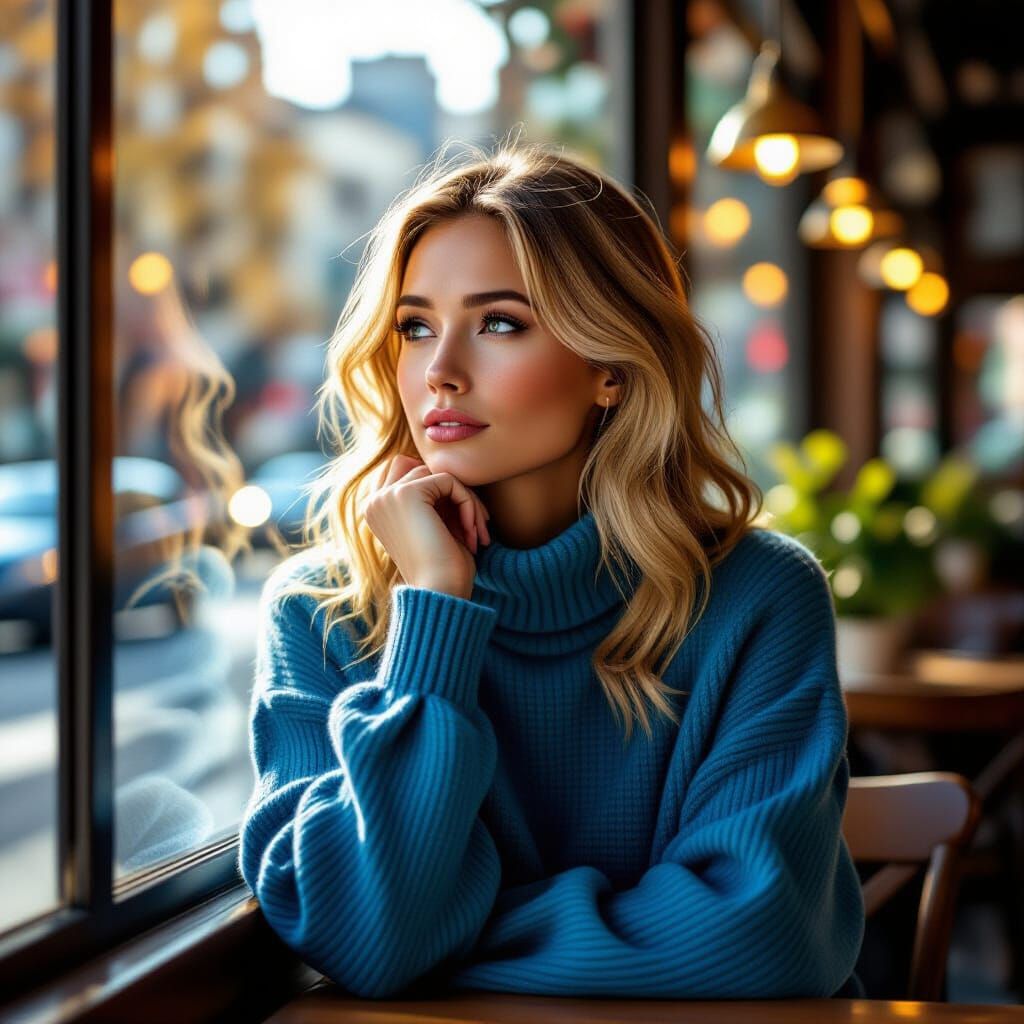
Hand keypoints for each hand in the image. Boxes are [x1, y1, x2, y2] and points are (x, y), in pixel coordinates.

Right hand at [364, 455, 490, 599]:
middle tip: (474, 523)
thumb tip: (447, 469)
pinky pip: (449, 481)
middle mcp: (374, 502)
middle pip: (420, 468)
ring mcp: (387, 496)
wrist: (440, 593)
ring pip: (438, 474)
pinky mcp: (406, 494)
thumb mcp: (434, 527)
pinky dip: (468, 503)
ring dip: (465, 499)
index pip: (407, 473)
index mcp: (376, 511)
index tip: (462, 522)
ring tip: (476, 532)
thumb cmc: (443, 570)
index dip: (439, 490)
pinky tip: (473, 532)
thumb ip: (433, 498)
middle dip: (452, 491)